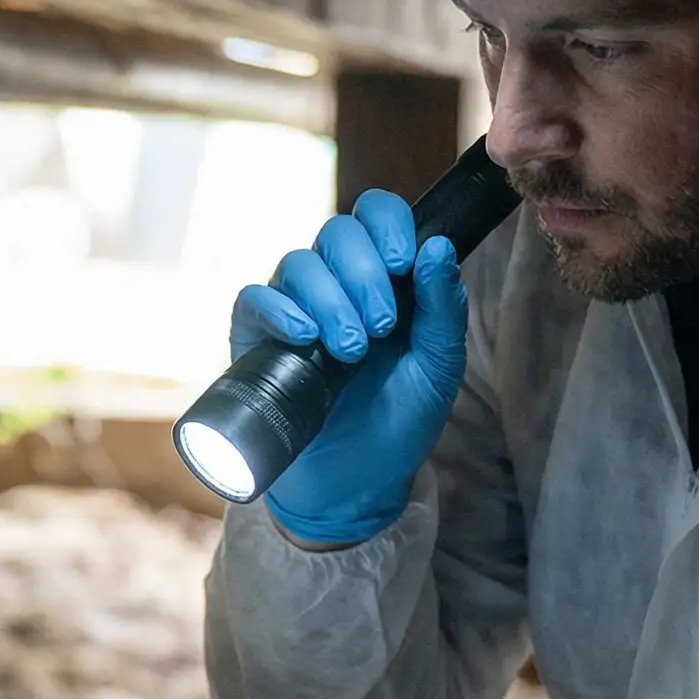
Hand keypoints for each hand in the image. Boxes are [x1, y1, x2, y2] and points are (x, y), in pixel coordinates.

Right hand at [231, 190, 468, 544]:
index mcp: (385, 278)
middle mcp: (336, 283)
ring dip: (330, 299)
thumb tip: (436, 246)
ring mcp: (294, 308)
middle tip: (382, 326)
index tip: (403, 261)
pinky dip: (280, 310)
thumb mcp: (438, 368)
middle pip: (337, 233)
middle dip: (363, 273)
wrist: (357, 484)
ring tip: (351, 350)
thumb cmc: (401, 422)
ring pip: (298, 264)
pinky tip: (305, 338)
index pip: (377, 214)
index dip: (388, 223)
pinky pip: (254, 298)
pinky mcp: (257, 338)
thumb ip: (443, 309)